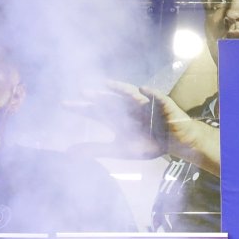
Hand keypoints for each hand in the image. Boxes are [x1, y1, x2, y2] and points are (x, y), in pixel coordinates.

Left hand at [66, 81, 200, 160]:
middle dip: (97, 96)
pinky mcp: (160, 104)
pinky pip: (155, 97)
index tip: (63, 105)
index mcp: (116, 118)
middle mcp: (126, 108)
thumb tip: (68, 153)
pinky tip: (143, 90)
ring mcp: (143, 104)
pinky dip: (149, 93)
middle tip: (84, 93)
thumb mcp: (120, 150)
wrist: (175, 143)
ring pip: (129, 95)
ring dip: (119, 89)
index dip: (80, 107)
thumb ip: (96, 149)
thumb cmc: (149, 144)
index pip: (94, 110)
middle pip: (109, 100)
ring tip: (107, 85)